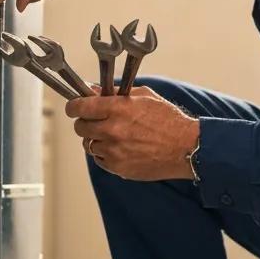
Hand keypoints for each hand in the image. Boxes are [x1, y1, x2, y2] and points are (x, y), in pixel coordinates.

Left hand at [66, 86, 199, 181]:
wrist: (186, 147)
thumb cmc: (169, 121)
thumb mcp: (144, 96)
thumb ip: (115, 93)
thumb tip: (94, 90)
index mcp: (118, 108)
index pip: (80, 107)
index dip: (73, 107)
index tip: (74, 107)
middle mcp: (112, 130)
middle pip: (80, 127)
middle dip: (85, 123)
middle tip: (94, 121)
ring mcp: (114, 151)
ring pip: (88, 145)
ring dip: (95, 139)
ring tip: (112, 136)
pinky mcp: (118, 167)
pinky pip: (99, 160)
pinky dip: (105, 154)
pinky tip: (119, 148)